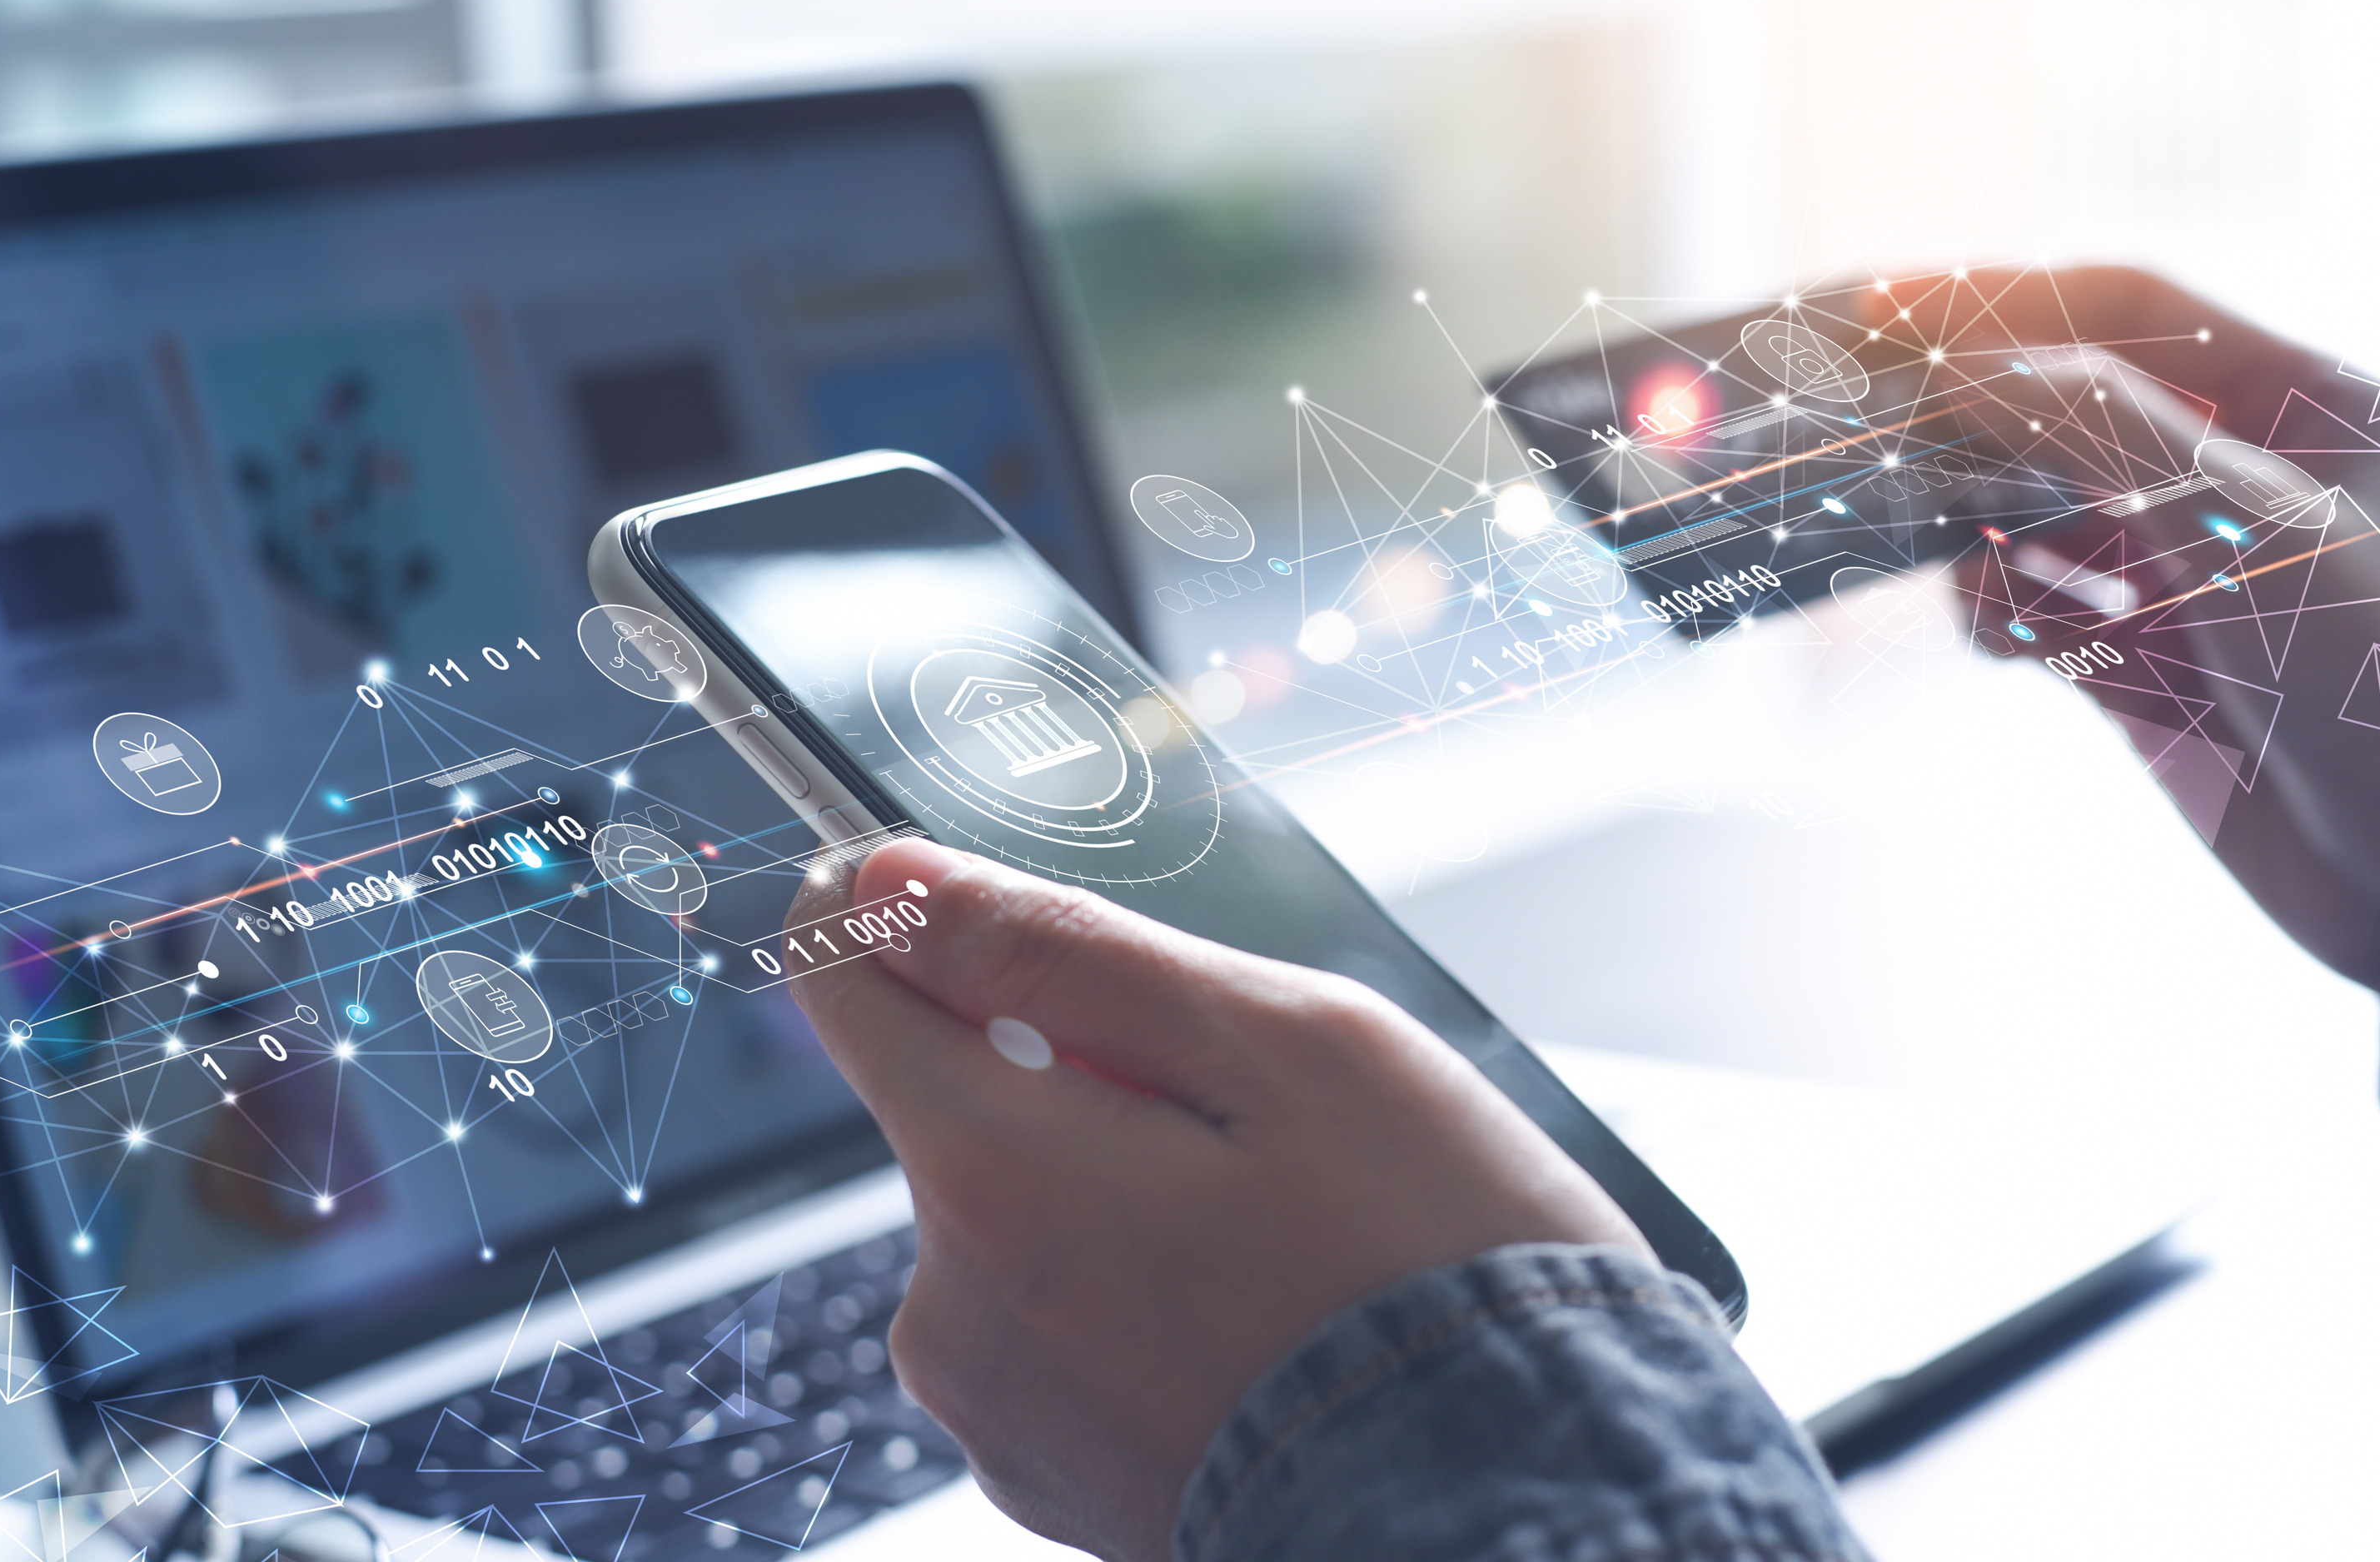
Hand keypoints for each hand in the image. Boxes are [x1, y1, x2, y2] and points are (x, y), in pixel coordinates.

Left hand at [783, 840, 1645, 1560]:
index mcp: (993, 1174)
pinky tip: (1264, 1322)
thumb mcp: (1284, 1044)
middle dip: (1085, 1076)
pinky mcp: (1051, 1480)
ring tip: (1287, 1243)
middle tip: (1262, 1127)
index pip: (851, 987)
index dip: (911, 916)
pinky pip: (1062, 1326)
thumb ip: (1065, 950)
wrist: (1528, 1501)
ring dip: (1123, 1192)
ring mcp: (999, 1413)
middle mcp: (953, 1309)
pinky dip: (1144, 1298)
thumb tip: (895, 880)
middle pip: (963, 1106)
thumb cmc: (1432, 1265)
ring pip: (1023, 1217)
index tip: (979, 901)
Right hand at [1854, 265, 2379, 988]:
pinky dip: (2006, 617)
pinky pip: (2035, 605)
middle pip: (2066, 402)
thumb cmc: (2379, 681)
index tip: (1885, 311)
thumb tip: (1964, 367)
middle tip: (1879, 436)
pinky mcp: (2145, 653)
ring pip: (2035, 509)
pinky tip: (2016, 647)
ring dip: (1987, 536)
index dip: (2005, 301)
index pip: (2128, 308)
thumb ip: (2104, 433)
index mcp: (2305, 401)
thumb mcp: (2246, 529)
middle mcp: (2240, 468)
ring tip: (1968, 568)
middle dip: (1977, 425)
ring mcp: (2187, 563)